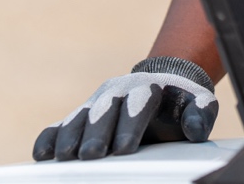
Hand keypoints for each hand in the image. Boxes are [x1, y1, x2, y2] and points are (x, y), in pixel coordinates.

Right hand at [33, 58, 217, 160]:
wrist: (162, 85)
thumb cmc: (179, 103)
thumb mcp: (198, 103)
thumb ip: (200, 114)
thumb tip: (195, 130)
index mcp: (147, 88)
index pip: (137, 104)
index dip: (129, 126)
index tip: (124, 149)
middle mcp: (117, 92)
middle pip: (103, 110)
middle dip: (95, 133)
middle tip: (89, 156)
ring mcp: (95, 103)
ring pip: (79, 116)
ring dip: (70, 137)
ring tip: (64, 158)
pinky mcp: (80, 115)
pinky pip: (59, 124)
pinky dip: (50, 137)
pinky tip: (43, 155)